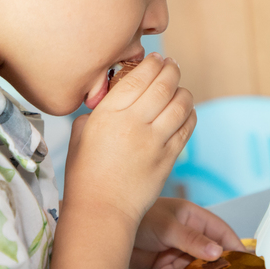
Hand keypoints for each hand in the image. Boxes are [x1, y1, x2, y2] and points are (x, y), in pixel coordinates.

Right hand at [63, 54, 195, 228]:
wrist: (101, 210)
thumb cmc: (85, 175)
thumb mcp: (79, 135)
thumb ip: (94, 114)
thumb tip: (109, 100)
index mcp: (108, 114)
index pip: (137, 78)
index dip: (151, 64)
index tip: (156, 58)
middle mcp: (133, 124)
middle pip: (163, 85)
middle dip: (171, 70)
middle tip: (172, 66)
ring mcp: (154, 141)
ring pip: (180, 104)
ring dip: (183, 91)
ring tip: (180, 87)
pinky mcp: (168, 158)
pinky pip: (187, 127)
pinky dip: (190, 114)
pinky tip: (186, 110)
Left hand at [129, 197, 244, 268]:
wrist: (106, 231)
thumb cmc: (138, 217)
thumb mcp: (168, 227)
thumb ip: (192, 241)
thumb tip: (217, 252)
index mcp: (193, 217)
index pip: (221, 232)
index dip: (234, 247)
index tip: (245, 264)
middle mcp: (187, 234)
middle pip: (207, 256)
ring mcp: (174, 249)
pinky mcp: (162, 262)